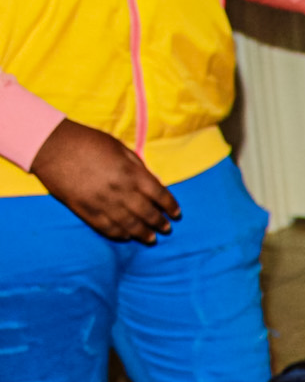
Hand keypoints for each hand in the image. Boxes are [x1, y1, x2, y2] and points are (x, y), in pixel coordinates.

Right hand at [30, 119, 178, 242]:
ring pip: (129, 225)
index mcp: (132, 173)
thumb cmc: (87, 142)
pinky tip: (126, 237)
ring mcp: (102, 203)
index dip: (170, 206)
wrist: (51, 146)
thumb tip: (153, 182)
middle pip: (147, 213)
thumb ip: (138, 167)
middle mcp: (121, 191)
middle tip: (166, 229)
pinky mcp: (85, 210)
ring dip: (143, 234)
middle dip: (160, 223)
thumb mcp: (119, 147)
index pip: (160, 195)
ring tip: (151, 239)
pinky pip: (106, 228)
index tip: (176, 214)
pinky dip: (119, 234)